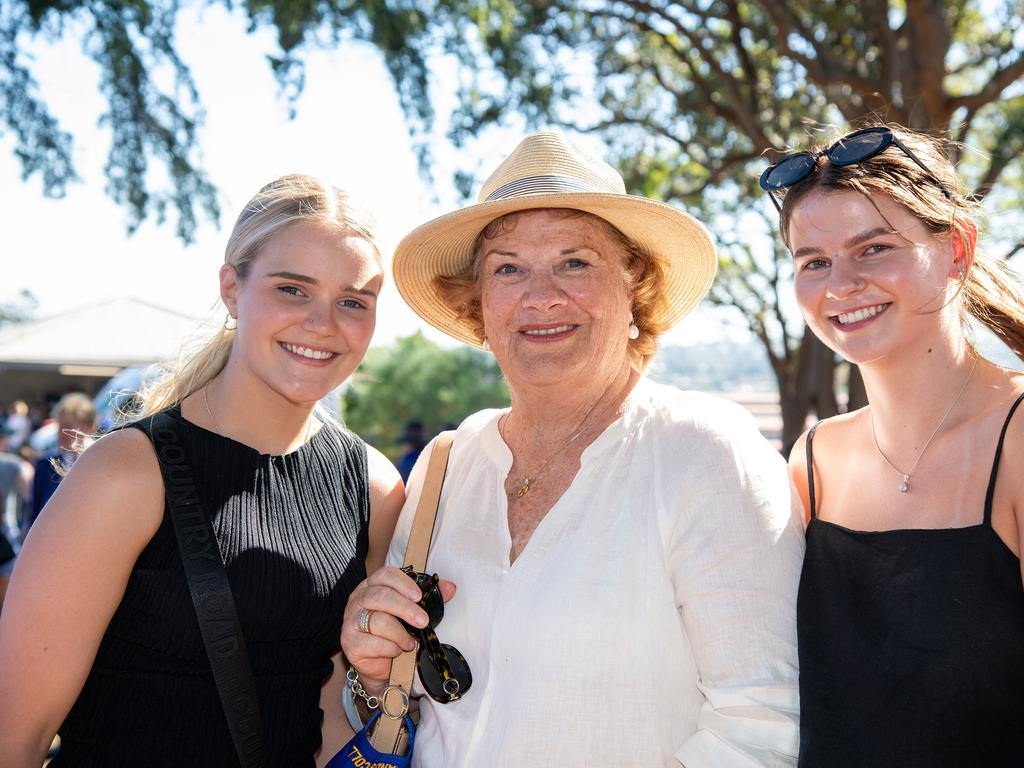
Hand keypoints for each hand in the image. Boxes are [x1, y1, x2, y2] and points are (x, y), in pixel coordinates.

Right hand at [342, 566, 456, 692]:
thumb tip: (450, 587)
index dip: (403, 583)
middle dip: (406, 609)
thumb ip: (430, 597)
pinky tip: (396, 651)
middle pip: (381, 596)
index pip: (385, 574)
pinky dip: (391, 648)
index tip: (419, 596)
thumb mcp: (414, 611)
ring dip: (400, 634)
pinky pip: (374, 643)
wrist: (381, 665)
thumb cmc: (396, 631)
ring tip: (410, 642)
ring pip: (379, 621)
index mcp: (372, 585)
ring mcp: (351, 621)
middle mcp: (358, 599)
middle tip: (424, 621)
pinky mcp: (350, 642)